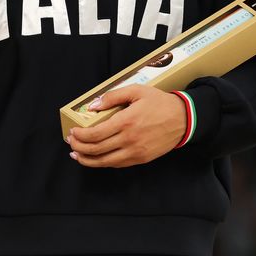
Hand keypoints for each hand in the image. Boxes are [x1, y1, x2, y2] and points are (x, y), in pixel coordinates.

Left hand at [66, 85, 186, 167]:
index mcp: (126, 121)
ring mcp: (135, 152)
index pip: (95, 134)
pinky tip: (95, 158)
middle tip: (71, 143)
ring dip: (88, 160)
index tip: (72, 132)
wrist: (184, 120)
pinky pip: (118, 164)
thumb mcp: (136, 91)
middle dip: (79, 147)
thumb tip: (93, 105)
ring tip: (77, 155)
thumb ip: (113, 96)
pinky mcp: (141, 159)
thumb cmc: (159, 103)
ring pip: (105, 161)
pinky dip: (103, 163)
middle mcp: (129, 139)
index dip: (80, 135)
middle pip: (97, 149)